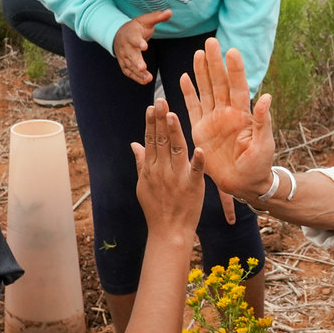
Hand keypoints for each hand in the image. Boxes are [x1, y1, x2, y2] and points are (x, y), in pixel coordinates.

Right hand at [112, 8, 170, 84]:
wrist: (118, 34)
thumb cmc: (135, 27)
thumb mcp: (145, 20)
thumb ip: (158, 17)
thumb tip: (170, 11)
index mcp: (131, 34)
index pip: (134, 38)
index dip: (138, 42)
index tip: (144, 46)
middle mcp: (125, 46)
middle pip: (130, 55)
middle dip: (136, 61)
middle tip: (143, 68)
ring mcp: (123, 56)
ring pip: (130, 65)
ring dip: (138, 73)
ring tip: (148, 78)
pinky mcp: (124, 64)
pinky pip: (129, 72)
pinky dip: (136, 77)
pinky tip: (145, 81)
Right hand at [132, 100, 204, 243]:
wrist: (169, 232)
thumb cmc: (156, 208)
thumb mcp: (143, 184)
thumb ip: (141, 162)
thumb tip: (134, 143)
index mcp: (151, 169)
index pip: (150, 140)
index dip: (151, 123)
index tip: (152, 106)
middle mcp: (162, 171)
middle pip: (161, 141)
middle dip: (161, 120)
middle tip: (162, 100)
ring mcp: (177, 178)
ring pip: (175, 150)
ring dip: (174, 132)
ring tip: (173, 114)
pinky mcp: (193, 187)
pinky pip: (195, 171)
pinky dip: (197, 160)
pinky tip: (199, 148)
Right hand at [178, 37, 275, 198]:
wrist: (242, 184)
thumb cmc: (258, 165)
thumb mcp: (263, 144)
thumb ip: (262, 121)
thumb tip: (266, 97)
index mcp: (242, 115)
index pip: (238, 87)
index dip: (235, 69)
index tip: (232, 51)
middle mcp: (227, 113)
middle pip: (219, 83)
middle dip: (215, 62)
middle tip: (210, 42)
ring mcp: (213, 120)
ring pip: (206, 90)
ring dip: (201, 72)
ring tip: (198, 54)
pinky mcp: (201, 130)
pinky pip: (193, 107)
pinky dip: (189, 93)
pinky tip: (184, 77)